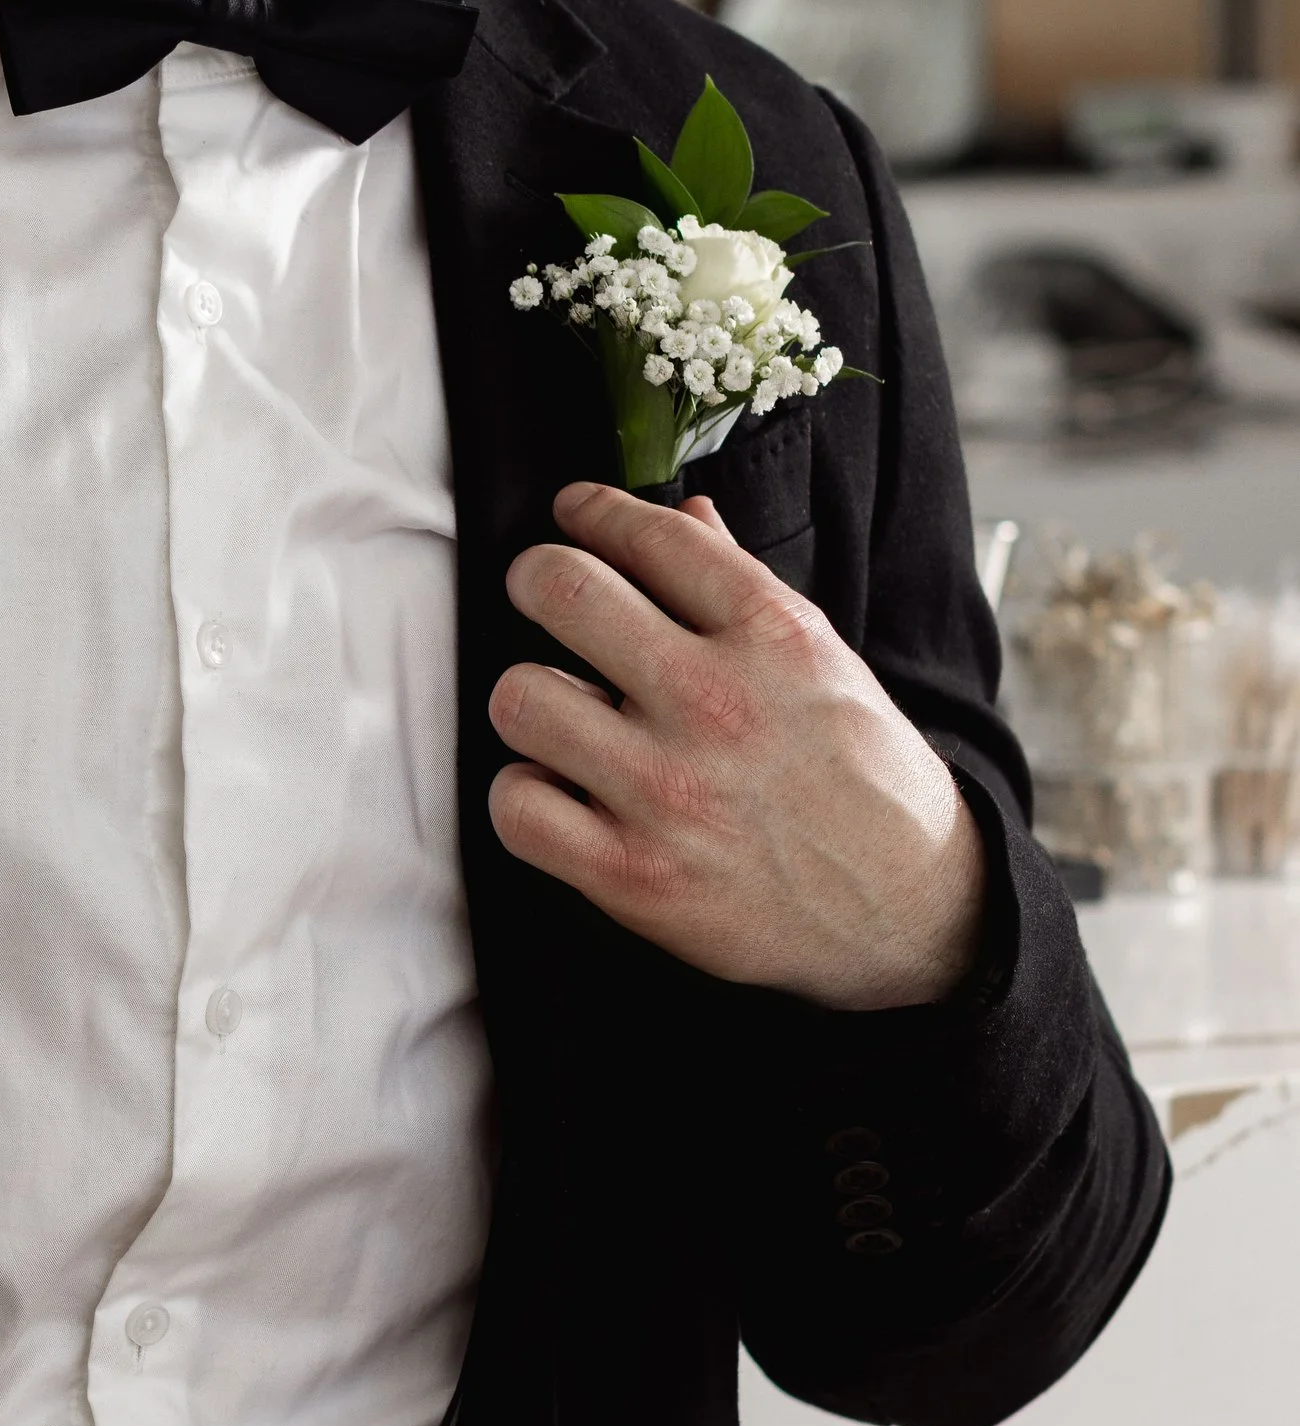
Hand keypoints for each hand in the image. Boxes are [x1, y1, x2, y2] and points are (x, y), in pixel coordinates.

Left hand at [488, 481, 985, 1011]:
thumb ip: (743, 586)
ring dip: (531, 699)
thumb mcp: (823, 665)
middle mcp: (718, 703)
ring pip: (520, 697)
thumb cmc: (863, 781)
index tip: (574, 511)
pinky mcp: (632, 876)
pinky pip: (516, 806)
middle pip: (562, 591)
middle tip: (540, 591)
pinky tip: (561, 792)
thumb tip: (687, 514)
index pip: (653, 535)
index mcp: (775, 637)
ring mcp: (669, 792)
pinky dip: (525, 797)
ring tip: (563, 713)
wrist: (909, 914)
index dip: (595, 511)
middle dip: (535, 577)